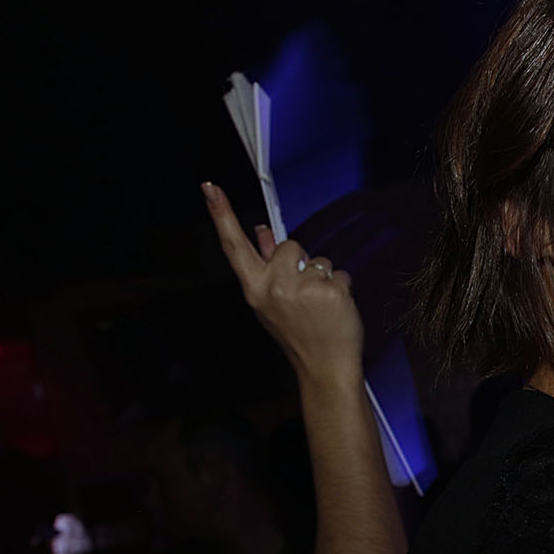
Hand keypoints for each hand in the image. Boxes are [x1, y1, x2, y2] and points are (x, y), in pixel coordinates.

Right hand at [202, 182, 363, 386]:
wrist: (324, 366)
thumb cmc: (299, 333)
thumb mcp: (272, 301)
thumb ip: (266, 264)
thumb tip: (262, 230)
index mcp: (255, 289)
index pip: (234, 246)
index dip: (222, 214)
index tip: (210, 187)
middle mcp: (274, 287)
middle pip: (289, 245)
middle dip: (300, 261)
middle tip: (303, 293)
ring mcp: (303, 289)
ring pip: (318, 259)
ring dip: (323, 276)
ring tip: (320, 305)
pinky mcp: (330, 291)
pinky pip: (340, 272)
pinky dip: (342, 287)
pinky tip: (336, 309)